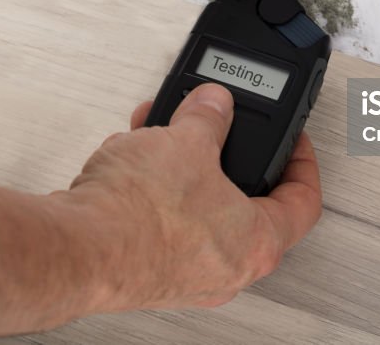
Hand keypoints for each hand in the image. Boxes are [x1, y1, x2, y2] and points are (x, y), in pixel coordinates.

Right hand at [59, 83, 321, 311]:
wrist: (75, 251)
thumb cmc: (138, 215)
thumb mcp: (186, 139)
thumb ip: (208, 115)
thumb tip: (213, 103)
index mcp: (259, 243)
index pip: (304, 202)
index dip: (302, 162)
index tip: (292, 140)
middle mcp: (228, 270)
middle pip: (245, 202)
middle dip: (222, 155)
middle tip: (217, 130)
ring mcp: (185, 276)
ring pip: (197, 209)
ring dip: (180, 167)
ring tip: (159, 134)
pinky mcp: (146, 272)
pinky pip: (162, 221)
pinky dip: (152, 188)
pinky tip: (132, 160)